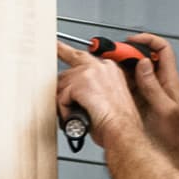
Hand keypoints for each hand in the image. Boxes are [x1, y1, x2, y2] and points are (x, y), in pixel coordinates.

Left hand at [56, 39, 138, 155]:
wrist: (123, 131)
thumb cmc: (119, 124)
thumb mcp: (109, 101)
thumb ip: (93, 91)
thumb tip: (76, 95)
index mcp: (111, 70)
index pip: (85, 57)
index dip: (69, 53)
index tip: (59, 47)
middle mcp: (101, 67)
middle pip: (70, 68)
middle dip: (61, 79)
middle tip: (54, 67)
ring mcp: (91, 73)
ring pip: (63, 85)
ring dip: (64, 103)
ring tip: (74, 116)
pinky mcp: (81, 83)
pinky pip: (61, 97)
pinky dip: (64, 111)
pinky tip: (74, 117)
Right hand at [116, 33, 178, 148]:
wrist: (166, 158)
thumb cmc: (171, 140)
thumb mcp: (164, 110)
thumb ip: (154, 87)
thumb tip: (145, 64)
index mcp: (170, 83)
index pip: (162, 50)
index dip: (148, 40)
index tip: (131, 40)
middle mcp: (159, 85)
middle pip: (143, 58)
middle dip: (126, 51)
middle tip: (109, 51)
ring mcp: (147, 93)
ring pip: (132, 71)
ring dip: (118, 65)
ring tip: (103, 62)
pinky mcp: (138, 102)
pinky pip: (126, 85)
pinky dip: (115, 79)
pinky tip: (105, 80)